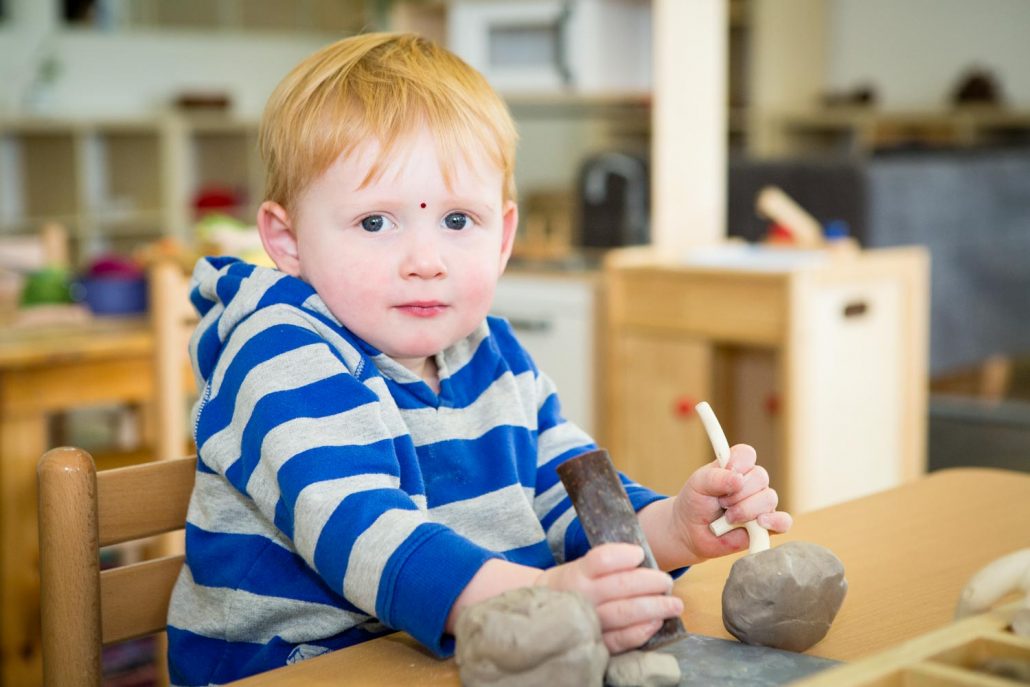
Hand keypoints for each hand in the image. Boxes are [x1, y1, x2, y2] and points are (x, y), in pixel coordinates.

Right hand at [535, 543, 682, 653]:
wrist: (547, 613)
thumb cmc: (575, 585)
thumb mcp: (583, 566)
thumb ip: (609, 562)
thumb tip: (642, 559)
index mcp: (577, 572)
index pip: (602, 559)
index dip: (624, 556)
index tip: (640, 553)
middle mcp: (581, 596)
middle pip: (620, 586)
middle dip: (650, 582)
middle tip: (667, 581)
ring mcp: (588, 621)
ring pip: (624, 613)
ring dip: (654, 607)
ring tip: (674, 605)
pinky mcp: (595, 643)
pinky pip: (621, 639)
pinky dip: (641, 631)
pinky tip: (656, 623)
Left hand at [671, 444, 791, 560]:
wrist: (692, 532)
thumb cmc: (696, 503)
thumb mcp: (697, 484)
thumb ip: (715, 477)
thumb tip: (738, 479)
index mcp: (736, 467)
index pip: (747, 454)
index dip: (739, 463)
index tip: (727, 471)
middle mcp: (753, 483)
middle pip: (760, 476)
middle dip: (737, 493)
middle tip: (721, 502)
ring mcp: (762, 504)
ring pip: (769, 499)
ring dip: (745, 510)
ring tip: (728, 518)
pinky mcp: (768, 526)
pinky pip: (783, 522)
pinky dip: (775, 522)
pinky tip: (760, 523)